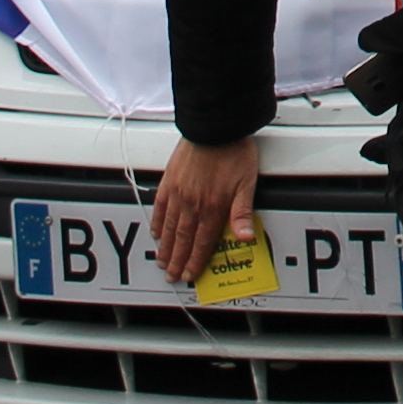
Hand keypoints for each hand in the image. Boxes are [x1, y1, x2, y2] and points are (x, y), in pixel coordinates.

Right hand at [148, 137, 260, 286]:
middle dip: (177, 260)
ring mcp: (178, 193)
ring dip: (165, 247)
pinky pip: (159, 207)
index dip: (195, 261)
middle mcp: (192, 204)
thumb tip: (245, 238)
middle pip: (182, 239)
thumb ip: (243, 213)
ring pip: (168, 227)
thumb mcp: (247, 184)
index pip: (202, 242)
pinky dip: (156, 222)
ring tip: (162, 261)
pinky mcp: (169, 180)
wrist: (215, 127)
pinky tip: (155, 233)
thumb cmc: (234, 152)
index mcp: (213, 207)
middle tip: (172, 276)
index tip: (190, 275)